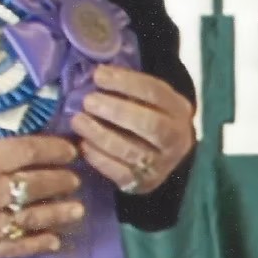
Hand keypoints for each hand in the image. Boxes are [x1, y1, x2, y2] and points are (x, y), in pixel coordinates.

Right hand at [0, 134, 82, 257]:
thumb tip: (22, 149)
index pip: (29, 152)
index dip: (55, 151)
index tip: (71, 152)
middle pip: (37, 185)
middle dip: (61, 182)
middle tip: (75, 181)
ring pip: (32, 217)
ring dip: (58, 213)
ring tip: (76, 210)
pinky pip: (14, 248)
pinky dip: (37, 244)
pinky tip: (54, 241)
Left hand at [72, 65, 194, 196]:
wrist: (163, 156)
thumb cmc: (148, 116)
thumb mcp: (149, 98)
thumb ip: (128, 86)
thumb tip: (96, 74)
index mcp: (179, 110)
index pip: (156, 92)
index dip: (125, 82)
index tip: (98, 75)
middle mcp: (177, 138)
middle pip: (150, 124)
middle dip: (116, 110)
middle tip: (88, 101)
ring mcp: (162, 164)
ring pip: (132, 151)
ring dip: (101, 135)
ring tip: (78, 121)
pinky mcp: (145, 183)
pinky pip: (120, 173)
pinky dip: (99, 158)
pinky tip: (84, 145)